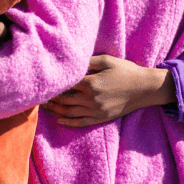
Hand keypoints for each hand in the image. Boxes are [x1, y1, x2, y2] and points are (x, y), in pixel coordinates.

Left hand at [41, 55, 175, 126]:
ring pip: (70, 112)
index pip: (65, 85)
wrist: (144, 88)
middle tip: (38, 96)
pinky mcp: (102, 118)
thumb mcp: (107, 60)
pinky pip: (81, 122)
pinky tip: (60, 120)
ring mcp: (96, 110)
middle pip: (64, 100)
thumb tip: (73, 63)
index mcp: (91, 83)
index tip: (43, 83)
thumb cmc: (126, 71)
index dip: (54, 84)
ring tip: (44, 107)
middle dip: (50, 98)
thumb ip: (88, 61)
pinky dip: (69, 122)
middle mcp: (91, 98)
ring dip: (55, 110)